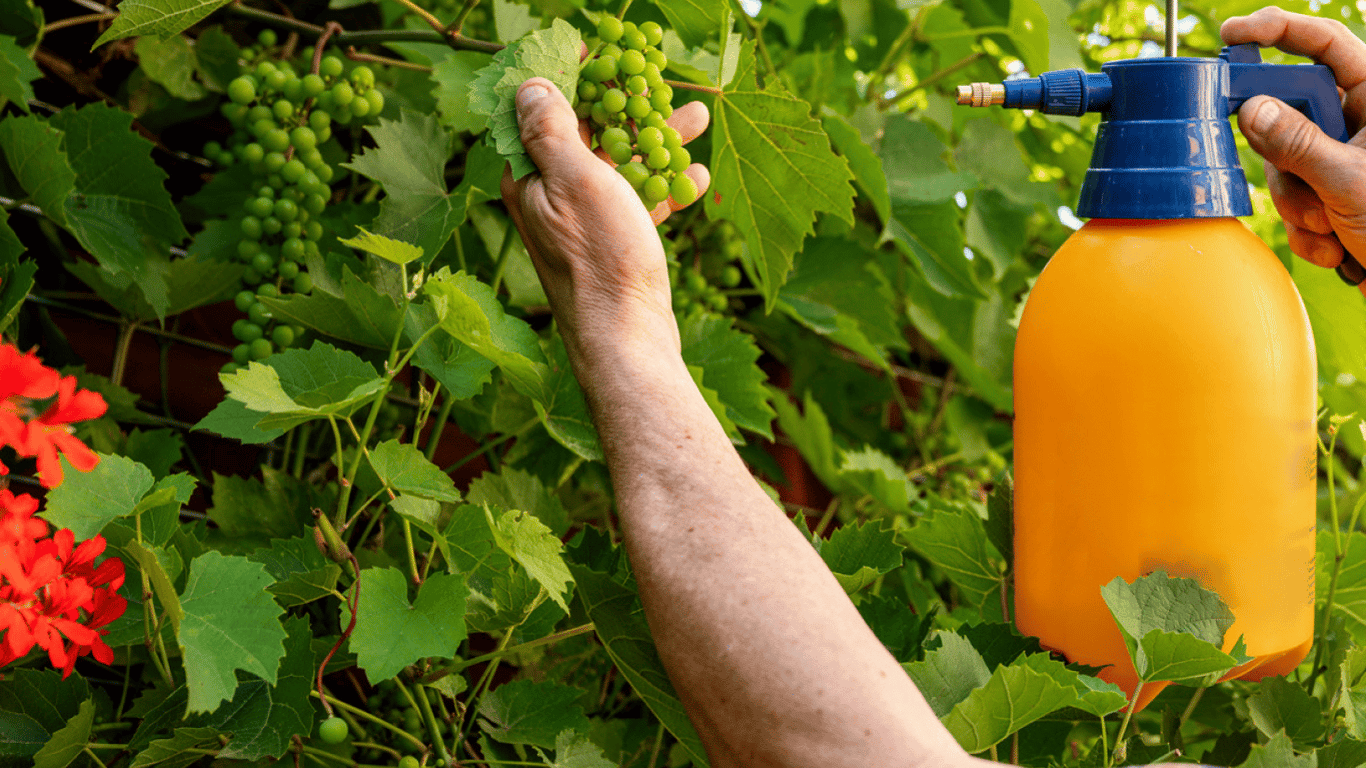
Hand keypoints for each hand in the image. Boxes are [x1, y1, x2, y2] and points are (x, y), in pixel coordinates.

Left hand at [500, 77, 710, 366]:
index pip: (541, 110)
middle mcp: (550, 198)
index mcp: (529, 178)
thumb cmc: (600, 259)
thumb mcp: (576, 180)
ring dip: (658, 140)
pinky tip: (700, 176)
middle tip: (660, 78)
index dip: (569, 76)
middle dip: (627, 104)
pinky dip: (666, 187)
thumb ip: (552, 130)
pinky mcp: (613, 245)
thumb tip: (530, 85)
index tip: (602, 51)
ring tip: (699, 117)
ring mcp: (583, 223)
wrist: (628, 338)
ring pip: (620, 167)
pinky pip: (639, 203)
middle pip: (588, 135)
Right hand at [1221, 7, 1365, 294]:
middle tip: (1295, 179)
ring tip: (1331, 225)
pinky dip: (1306, 227)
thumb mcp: (1347, 182)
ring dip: (1298, 204)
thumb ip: (1296, 144)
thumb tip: (1251, 109)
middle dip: (1284, 160)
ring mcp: (1341, 159)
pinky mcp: (1328, 194)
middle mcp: (1358, 124)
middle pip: (1288, 113)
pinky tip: (1335, 243)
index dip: (1277, 32)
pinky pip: (1291, 200)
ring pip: (1282, 164)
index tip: (1231, 36)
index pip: (1324, 45)